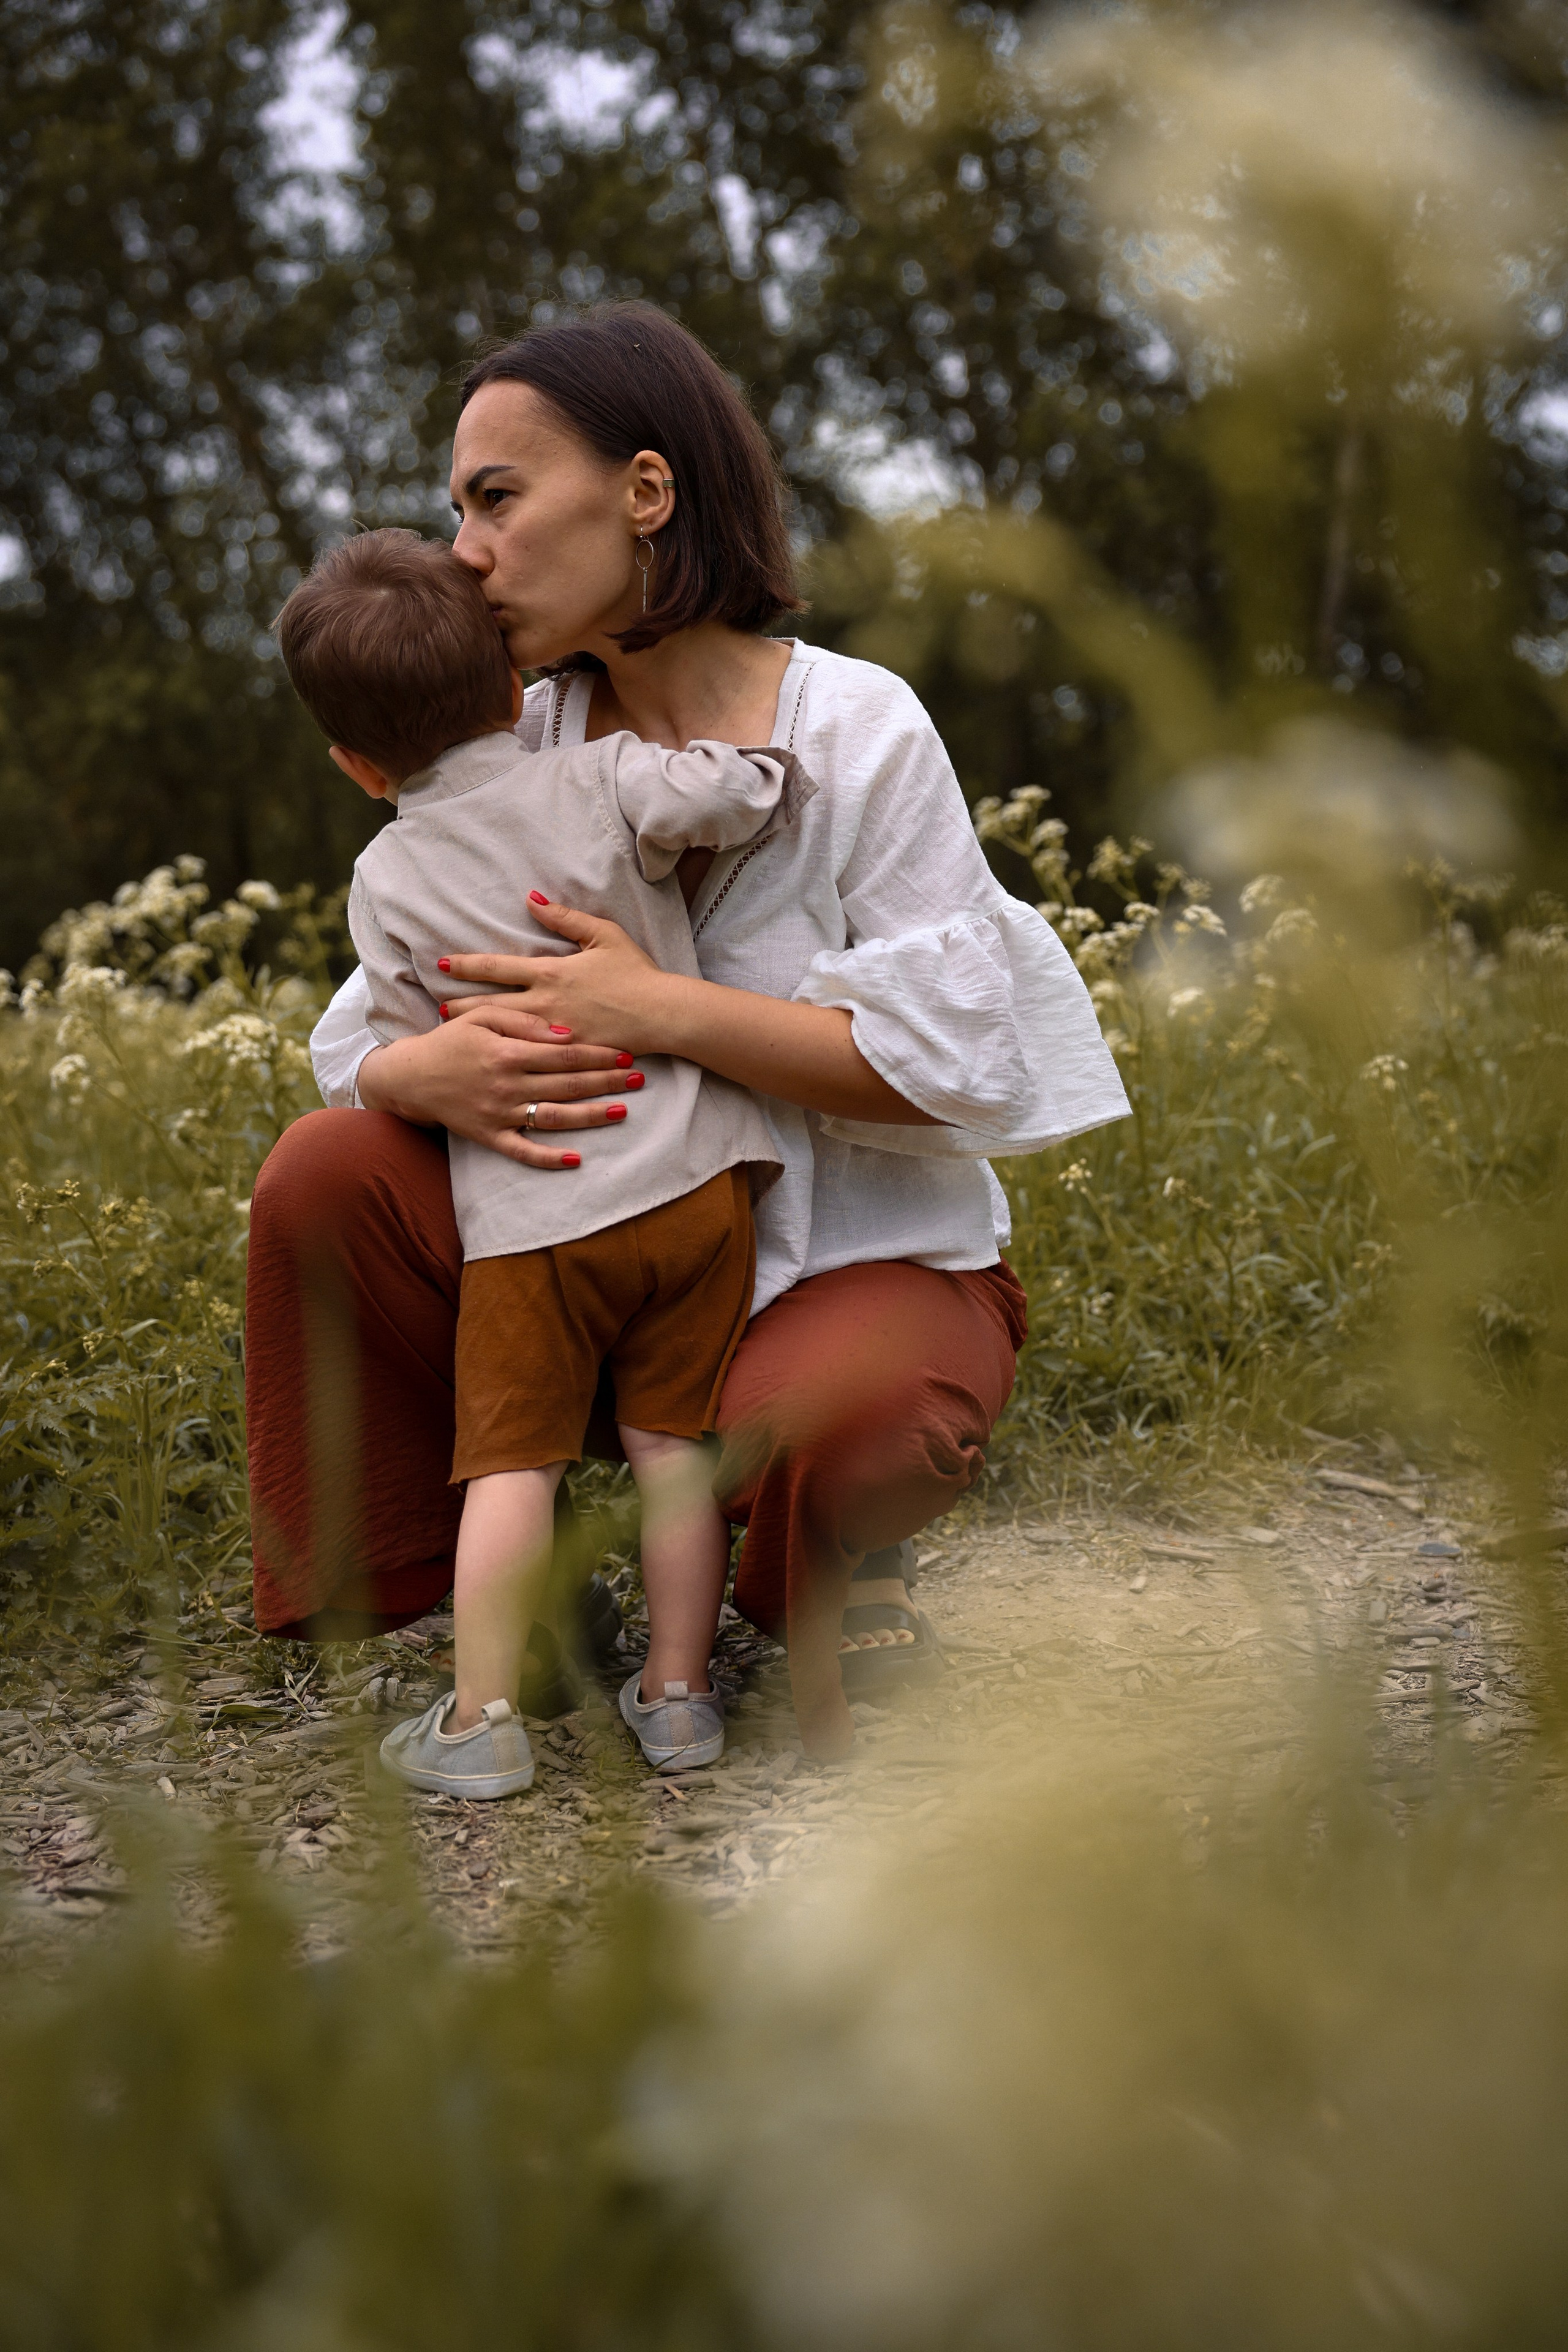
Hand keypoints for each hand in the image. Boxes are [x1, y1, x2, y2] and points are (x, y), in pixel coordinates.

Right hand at [356, 1003, 642, 1167]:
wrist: (411, 1077)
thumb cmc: (451, 1040)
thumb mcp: (481, 1017)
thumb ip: (523, 1019)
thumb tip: (566, 1033)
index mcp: (508, 1052)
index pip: (565, 1054)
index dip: (598, 1054)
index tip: (626, 1053)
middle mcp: (507, 1085)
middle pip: (567, 1084)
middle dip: (606, 1082)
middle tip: (639, 1079)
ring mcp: (499, 1114)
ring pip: (554, 1118)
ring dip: (591, 1116)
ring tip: (623, 1111)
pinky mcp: (489, 1136)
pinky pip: (523, 1152)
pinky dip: (549, 1158)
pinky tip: (577, 1160)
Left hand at [438, 898, 682, 1054]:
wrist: (661, 1014)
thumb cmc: (635, 973)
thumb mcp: (603, 934)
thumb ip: (564, 917)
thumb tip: (532, 899)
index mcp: (550, 972)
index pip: (496, 967)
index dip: (466, 965)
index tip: (442, 965)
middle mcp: (543, 1004)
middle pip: (489, 1004)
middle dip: (460, 1005)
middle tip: (438, 1008)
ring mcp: (552, 1034)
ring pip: (502, 1032)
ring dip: (475, 1030)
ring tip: (454, 1031)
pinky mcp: (565, 1057)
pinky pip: (526, 1057)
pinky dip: (505, 1054)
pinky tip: (492, 1057)